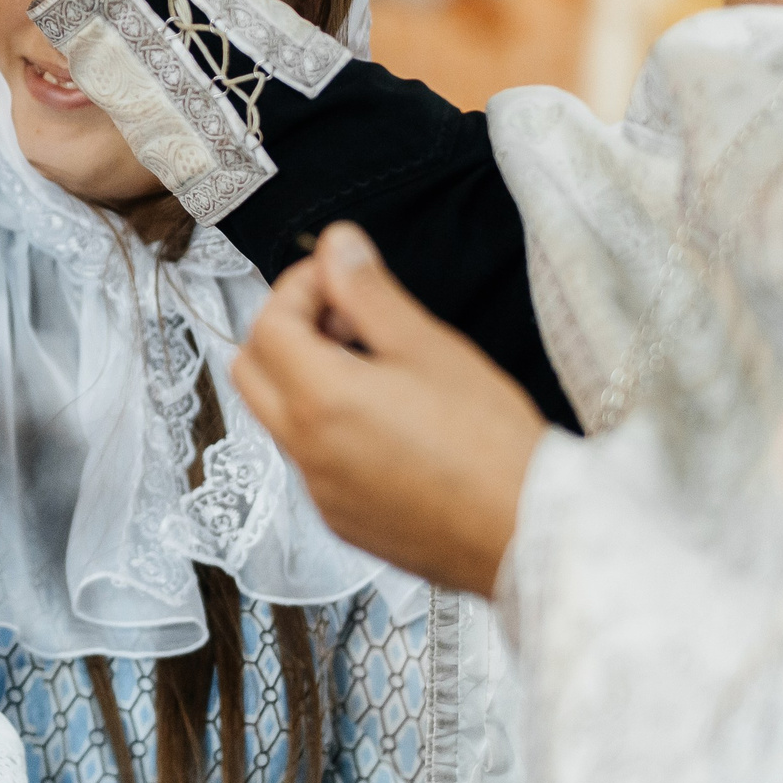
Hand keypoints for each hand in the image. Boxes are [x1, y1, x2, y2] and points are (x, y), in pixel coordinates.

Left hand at [232, 223, 545, 594]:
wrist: (531, 535)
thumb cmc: (491, 447)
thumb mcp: (428, 347)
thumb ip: (369, 292)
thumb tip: (336, 248)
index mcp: (318, 400)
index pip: (268, 323)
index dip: (299, 287)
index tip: (339, 278)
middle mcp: (305, 451)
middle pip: (252, 369)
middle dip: (286, 330)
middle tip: (346, 319)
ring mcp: (320, 491)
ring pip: (279, 416)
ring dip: (306, 379)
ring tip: (378, 369)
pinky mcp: (343, 521)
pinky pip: (312, 460)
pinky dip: (328, 427)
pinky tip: (389, 420)